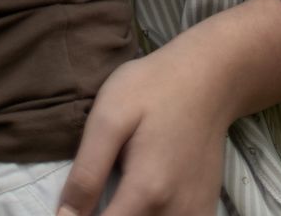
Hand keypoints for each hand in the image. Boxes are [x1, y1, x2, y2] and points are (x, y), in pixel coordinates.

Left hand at [53, 47, 229, 215]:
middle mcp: (175, 213)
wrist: (207, 78)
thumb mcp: (108, 116)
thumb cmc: (153, 88)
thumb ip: (87, 172)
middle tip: (98, 191)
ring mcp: (195, 215)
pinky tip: (143, 202)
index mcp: (146, 192)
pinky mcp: (204, 210)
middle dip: (109, 215)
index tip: (72, 210)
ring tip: (117, 193)